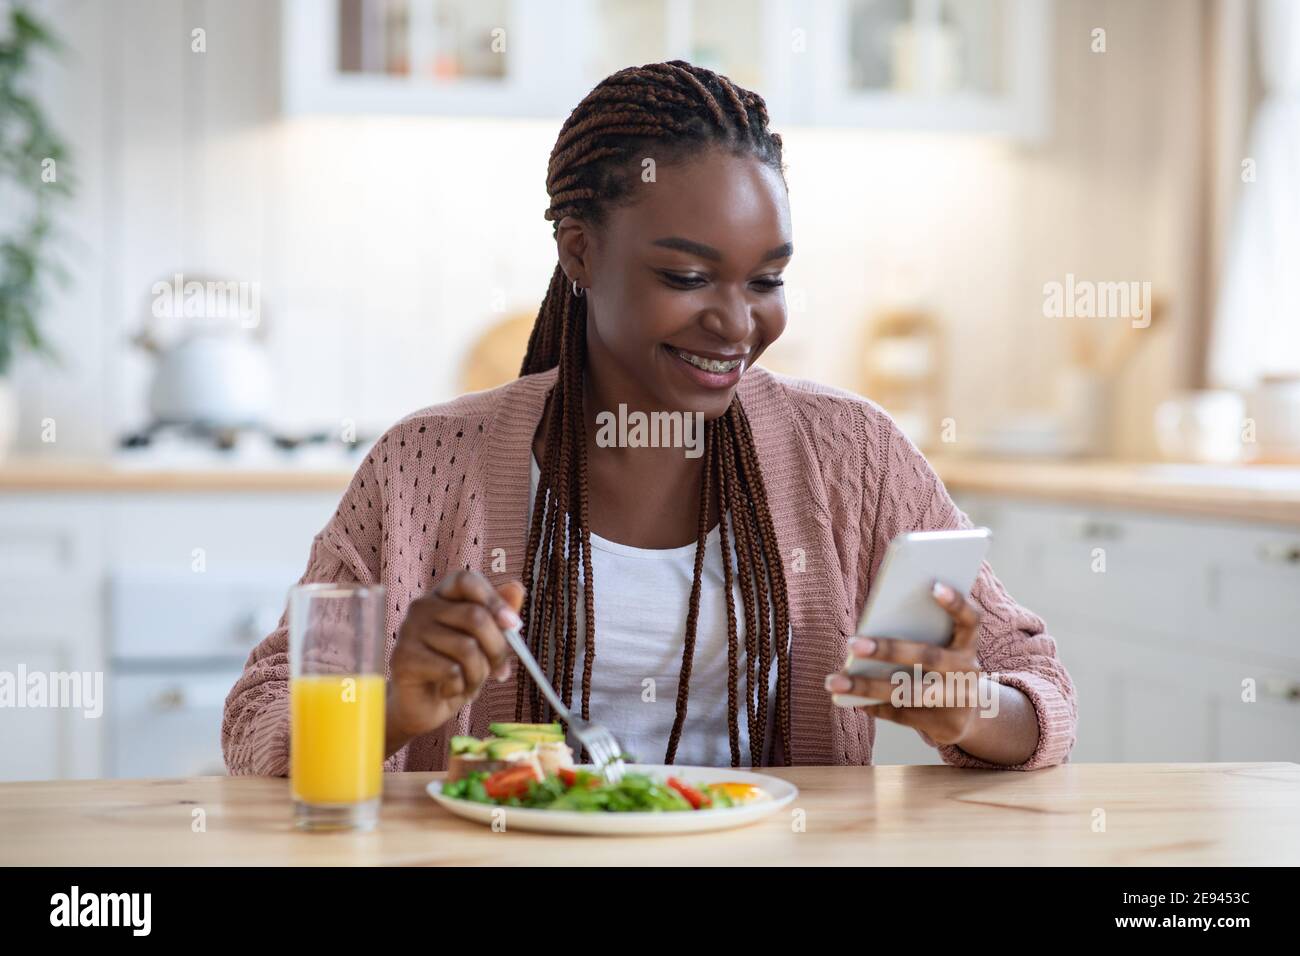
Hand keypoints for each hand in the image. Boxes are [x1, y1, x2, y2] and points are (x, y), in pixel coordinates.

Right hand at [385, 569, 524, 755]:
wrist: (425, 707)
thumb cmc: (457, 670)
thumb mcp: (486, 643)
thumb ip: (500, 616)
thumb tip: (516, 587)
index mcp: (442, 597)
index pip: (467, 580)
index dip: (493, 599)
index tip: (512, 624)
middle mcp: (422, 607)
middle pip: (475, 617)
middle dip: (497, 649)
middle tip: (499, 670)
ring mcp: (409, 631)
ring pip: (467, 648)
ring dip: (478, 675)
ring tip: (469, 684)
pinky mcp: (403, 658)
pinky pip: (451, 671)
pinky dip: (460, 687)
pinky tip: (448, 690)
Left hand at [825, 581, 984, 746]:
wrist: (968, 716)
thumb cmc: (940, 668)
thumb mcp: (939, 649)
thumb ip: (917, 636)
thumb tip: (865, 637)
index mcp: (968, 644)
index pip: (970, 620)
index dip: (956, 603)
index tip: (933, 585)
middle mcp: (969, 670)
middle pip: (928, 657)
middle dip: (888, 649)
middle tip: (851, 643)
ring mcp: (960, 701)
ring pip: (909, 692)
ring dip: (867, 687)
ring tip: (833, 681)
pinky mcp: (948, 727)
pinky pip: (903, 714)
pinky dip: (875, 706)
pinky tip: (850, 700)